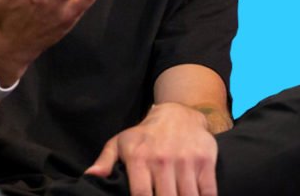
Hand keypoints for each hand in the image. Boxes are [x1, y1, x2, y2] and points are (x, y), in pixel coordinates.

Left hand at [85, 103, 217, 195]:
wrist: (178, 113)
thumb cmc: (146, 134)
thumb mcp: (121, 142)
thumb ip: (106, 161)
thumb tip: (92, 176)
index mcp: (140, 157)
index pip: (141, 195)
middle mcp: (163, 159)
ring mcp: (186, 160)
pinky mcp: (205, 160)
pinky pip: (208, 191)